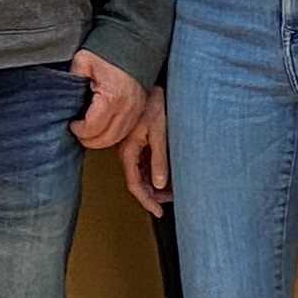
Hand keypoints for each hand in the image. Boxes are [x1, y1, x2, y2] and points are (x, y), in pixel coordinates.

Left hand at [69, 50, 145, 150]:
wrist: (134, 44)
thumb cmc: (109, 52)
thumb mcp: (83, 60)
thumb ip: (72, 78)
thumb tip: (63, 95)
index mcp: (111, 98)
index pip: (92, 128)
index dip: (78, 130)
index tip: (72, 124)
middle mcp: (127, 109)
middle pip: (105, 139)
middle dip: (88, 139)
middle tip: (77, 130)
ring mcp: (136, 111)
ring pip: (116, 139)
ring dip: (100, 139)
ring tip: (88, 130)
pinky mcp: (140, 111)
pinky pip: (125, 131)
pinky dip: (112, 134)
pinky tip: (102, 127)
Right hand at [120, 86, 170, 214]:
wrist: (146, 86)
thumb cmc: (152, 105)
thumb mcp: (159, 134)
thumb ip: (159, 160)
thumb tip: (159, 184)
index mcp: (128, 151)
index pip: (135, 185)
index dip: (147, 201)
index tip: (158, 211)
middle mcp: (126, 152)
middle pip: (137, 182)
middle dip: (153, 195)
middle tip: (169, 201)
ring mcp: (130, 148)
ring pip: (140, 174)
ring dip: (154, 185)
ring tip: (171, 190)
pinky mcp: (135, 142)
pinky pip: (142, 164)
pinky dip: (153, 173)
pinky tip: (165, 175)